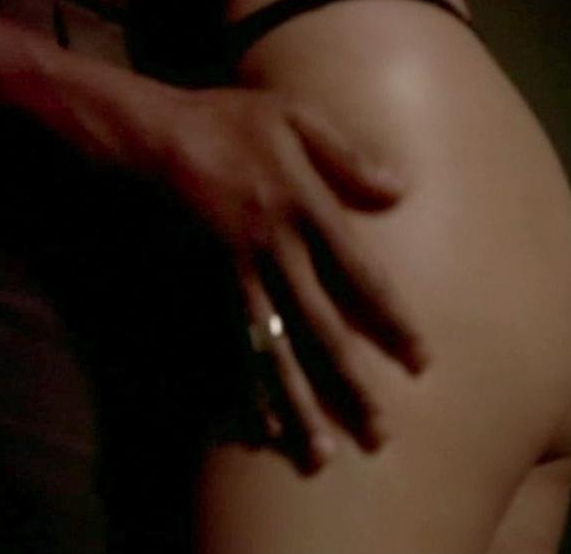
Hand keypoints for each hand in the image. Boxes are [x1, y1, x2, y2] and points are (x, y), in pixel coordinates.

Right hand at [147, 88, 421, 469]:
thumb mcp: (294, 117)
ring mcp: (237, 275)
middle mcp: (276, 252)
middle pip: (323, 329)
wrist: (149, 138)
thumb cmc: (226, 121)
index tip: (421, 363)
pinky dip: (245, 387)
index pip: (363, 278)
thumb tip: (403, 190)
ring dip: (300, 403)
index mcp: (306, 209)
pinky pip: (228, 345)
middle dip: (353, 384)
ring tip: (321, 454)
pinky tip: (260, 425)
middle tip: (380, 435)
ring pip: (275, 350)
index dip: (394, 322)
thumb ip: (348, 156)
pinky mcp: (205, 286)